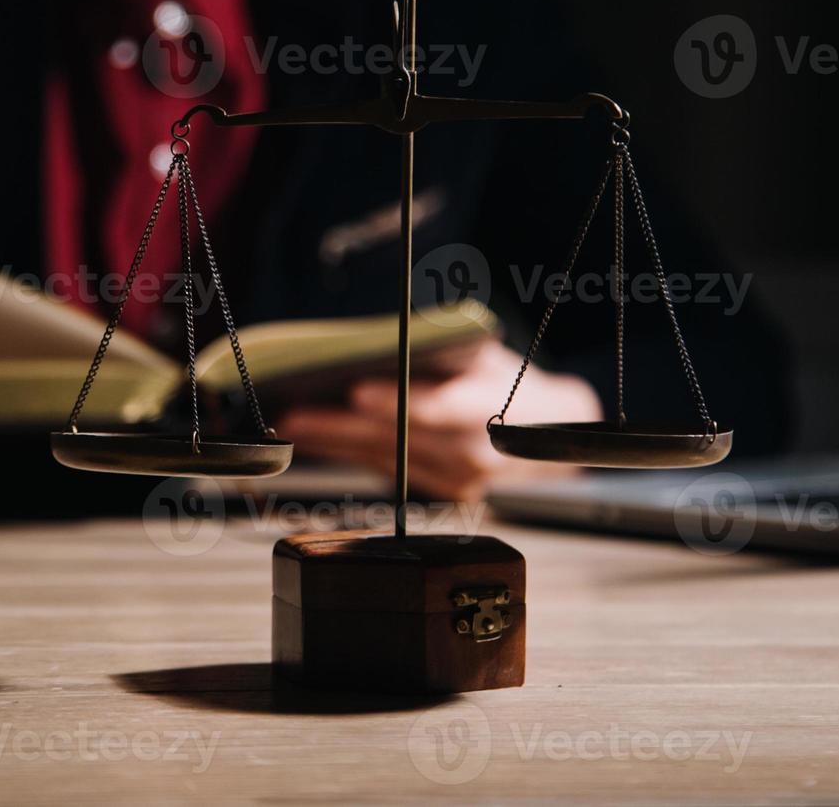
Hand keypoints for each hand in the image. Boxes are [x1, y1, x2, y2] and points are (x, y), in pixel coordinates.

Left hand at [275, 338, 602, 502]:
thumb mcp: (484, 354)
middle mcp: (476, 452)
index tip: (355, 392)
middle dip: (341, 426)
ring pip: (386, 459)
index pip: (440, 407)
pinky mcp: (446, 494)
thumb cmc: (507, 380)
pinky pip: (390, 472)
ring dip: (334, 442)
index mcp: (490, 409)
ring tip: (292, 423)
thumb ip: (441, 352)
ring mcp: (461, 480)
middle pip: (399, 439)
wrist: (546, 430)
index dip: (397, 402)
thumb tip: (382, 345)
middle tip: (294, 413)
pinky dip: (352, 454)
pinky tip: (318, 439)